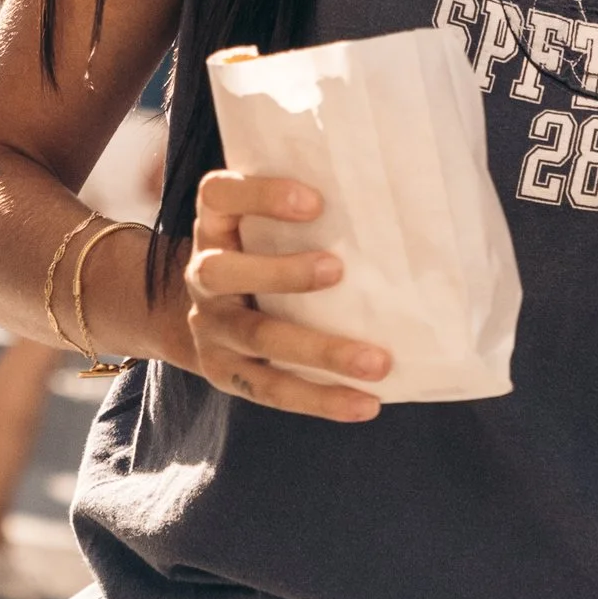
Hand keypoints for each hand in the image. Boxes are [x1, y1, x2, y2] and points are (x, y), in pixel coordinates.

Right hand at [171, 166, 388, 422]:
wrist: (203, 313)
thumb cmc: (262, 253)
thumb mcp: (262, 224)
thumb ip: (306, 213)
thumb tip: (394, 202)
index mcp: (214, 225)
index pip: (218, 195)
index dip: (260, 195)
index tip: (315, 201)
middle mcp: (202, 273)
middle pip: (222, 272)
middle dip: (281, 273)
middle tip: (338, 269)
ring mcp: (209, 326)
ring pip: (256, 338)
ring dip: (319, 350)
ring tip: (376, 362)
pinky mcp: (224, 372)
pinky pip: (271, 388)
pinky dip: (320, 398)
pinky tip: (365, 403)